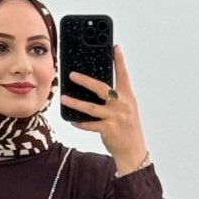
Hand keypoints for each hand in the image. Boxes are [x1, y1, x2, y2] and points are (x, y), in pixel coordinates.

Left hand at [60, 43, 147, 167]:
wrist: (133, 151)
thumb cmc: (128, 129)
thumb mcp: (127, 110)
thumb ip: (116, 98)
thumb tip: (98, 88)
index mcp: (128, 97)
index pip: (123, 75)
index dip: (119, 60)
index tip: (115, 47)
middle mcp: (122, 105)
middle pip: (101, 88)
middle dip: (85, 81)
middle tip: (72, 75)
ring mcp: (115, 117)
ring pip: (91, 108)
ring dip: (75, 103)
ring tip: (64, 98)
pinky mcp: (108, 130)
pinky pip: (90, 125)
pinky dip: (80, 123)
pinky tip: (72, 120)